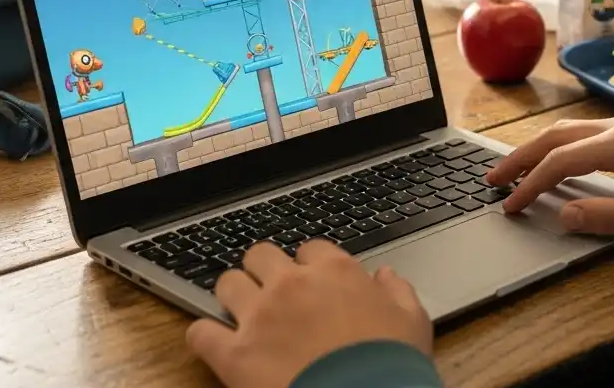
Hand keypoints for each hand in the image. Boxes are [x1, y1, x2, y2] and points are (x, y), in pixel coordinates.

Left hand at [187, 240, 432, 387]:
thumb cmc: (393, 363)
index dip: (311, 266)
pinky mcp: (234, 354)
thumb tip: (385, 276)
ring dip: (234, 295)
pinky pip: (200, 332)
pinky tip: (215, 343)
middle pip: (261, 255)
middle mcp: (291, 285)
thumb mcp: (413, 321)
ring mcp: (259, 317)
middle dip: (265, 270)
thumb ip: (398, 291)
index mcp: (335, 272)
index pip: (311, 249)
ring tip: (243, 314)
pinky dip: (205, 336)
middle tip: (273, 292)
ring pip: (227, 283)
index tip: (314, 283)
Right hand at [487, 115, 613, 236]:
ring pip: (567, 131)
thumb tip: (562, 215)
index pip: (560, 161)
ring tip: (510, 171)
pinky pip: (582, 135)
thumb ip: (606, 216)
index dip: (530, 184)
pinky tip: (549, 162)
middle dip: (519, 157)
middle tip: (490, 180)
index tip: (508, 205)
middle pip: (555, 137)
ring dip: (535, 149)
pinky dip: (556, 147)